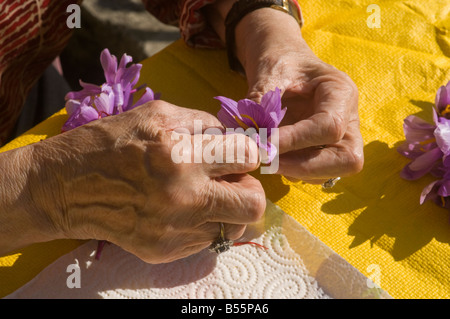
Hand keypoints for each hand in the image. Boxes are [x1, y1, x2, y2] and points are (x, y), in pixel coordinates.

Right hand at [4, 100, 265, 262]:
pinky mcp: (164, 250)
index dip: (246, 153)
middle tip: (230, 180)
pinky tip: (182, 210)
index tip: (236, 156)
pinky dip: (204, 223)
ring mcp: (174, 229)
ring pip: (234, 226)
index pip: (248, 157)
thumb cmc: (109, 142)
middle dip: (248, 188)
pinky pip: (208, 240)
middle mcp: (182, 196)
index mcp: (180, 153)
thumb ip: (204, 124)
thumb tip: (237, 139)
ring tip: (203, 195)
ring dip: (227, 208)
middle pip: (254, 203)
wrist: (62, 186)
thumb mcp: (157, 113)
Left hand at [237, 8, 363, 183]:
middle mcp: (347, 117)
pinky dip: (295, 171)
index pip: (329, 126)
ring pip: (334, 170)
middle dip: (307, 167)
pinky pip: (318, 172)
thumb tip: (250, 136)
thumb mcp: (269, 71)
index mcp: (340, 91)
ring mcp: (340, 135)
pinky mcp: (325, 148)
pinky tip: (274, 157)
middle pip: (347, 158)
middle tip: (270, 161)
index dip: (296, 140)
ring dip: (299, 171)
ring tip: (267, 158)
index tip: (264, 143)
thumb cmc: (279, 59)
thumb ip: (261, 101)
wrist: (281, 58)